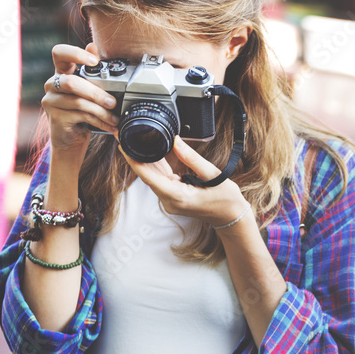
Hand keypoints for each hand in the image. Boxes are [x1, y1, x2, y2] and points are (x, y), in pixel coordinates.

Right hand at [43, 43, 118, 155]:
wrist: (71, 139)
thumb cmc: (81, 112)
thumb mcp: (89, 90)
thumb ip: (92, 71)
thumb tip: (93, 45)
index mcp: (61, 72)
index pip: (59, 53)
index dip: (75, 53)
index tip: (94, 62)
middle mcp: (52, 84)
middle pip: (71, 82)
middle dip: (96, 92)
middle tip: (113, 102)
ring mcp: (51, 101)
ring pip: (78, 101)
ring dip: (101, 111)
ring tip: (115, 117)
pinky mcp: (55, 117)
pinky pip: (80, 116)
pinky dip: (99, 121)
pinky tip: (110, 125)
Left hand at [121, 136, 251, 226]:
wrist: (231, 218)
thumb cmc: (226, 200)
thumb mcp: (214, 176)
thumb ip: (192, 158)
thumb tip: (175, 141)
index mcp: (178, 197)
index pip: (149, 177)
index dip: (133, 160)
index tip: (123, 145)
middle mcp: (169, 201)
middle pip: (147, 176)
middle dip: (135, 155)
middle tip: (125, 135)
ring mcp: (170, 201)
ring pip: (153, 177)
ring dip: (144, 159)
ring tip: (134, 139)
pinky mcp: (172, 197)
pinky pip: (160, 180)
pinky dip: (156, 166)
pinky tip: (152, 151)